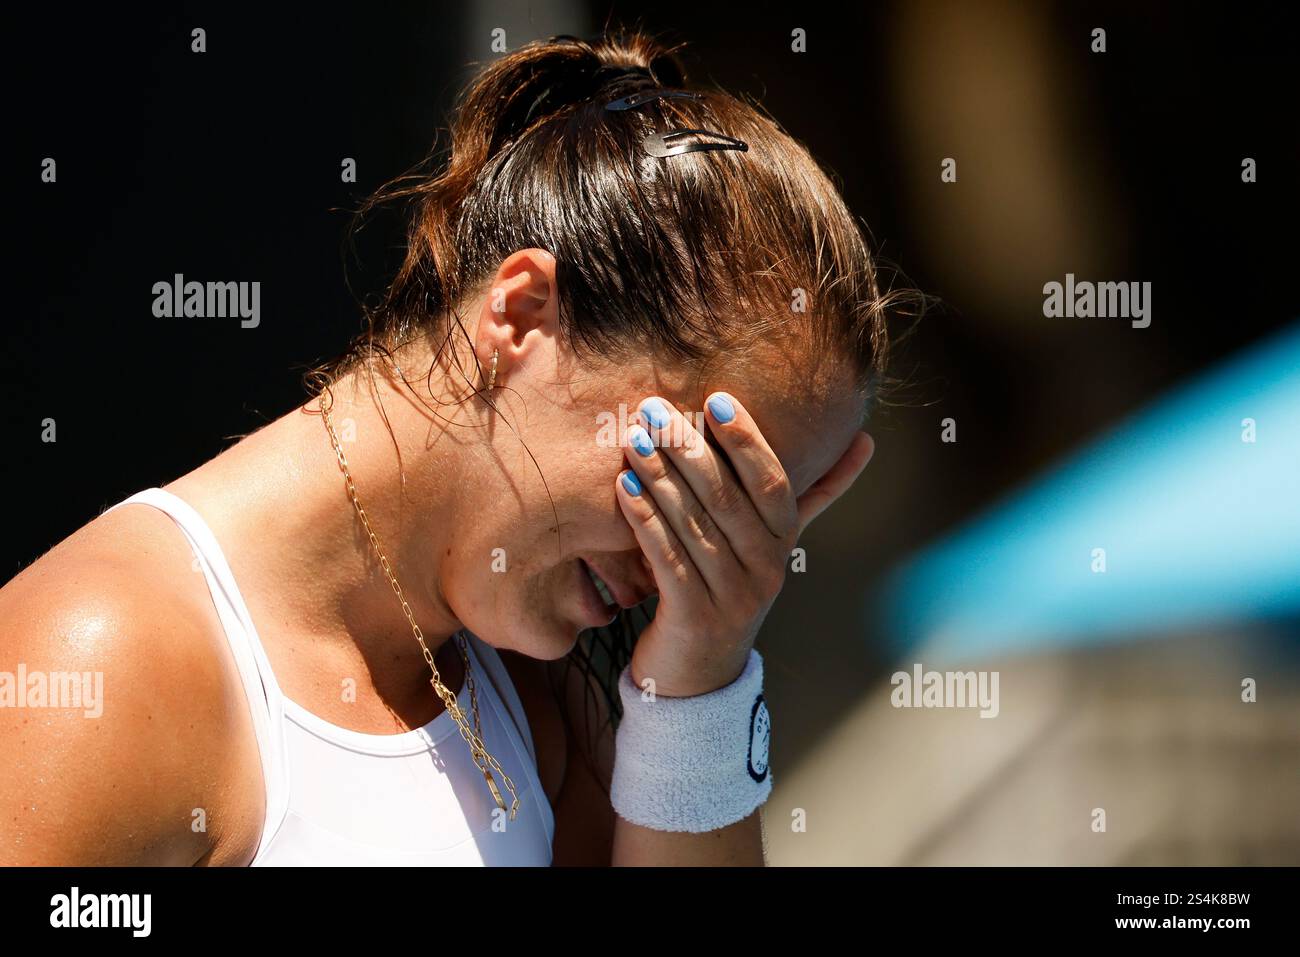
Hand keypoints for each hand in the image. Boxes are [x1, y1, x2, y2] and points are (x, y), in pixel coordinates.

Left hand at [615, 393, 874, 697]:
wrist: (699, 676)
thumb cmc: (731, 587)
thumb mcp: (772, 543)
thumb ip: (814, 494)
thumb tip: (866, 440)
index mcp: (784, 545)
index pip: (772, 484)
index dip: (747, 441)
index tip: (717, 399)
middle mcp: (766, 571)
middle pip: (727, 500)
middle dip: (688, 449)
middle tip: (655, 409)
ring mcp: (732, 597)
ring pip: (695, 525)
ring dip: (660, 477)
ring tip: (633, 439)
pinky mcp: (694, 618)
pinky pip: (668, 560)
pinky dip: (645, 520)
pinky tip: (624, 488)